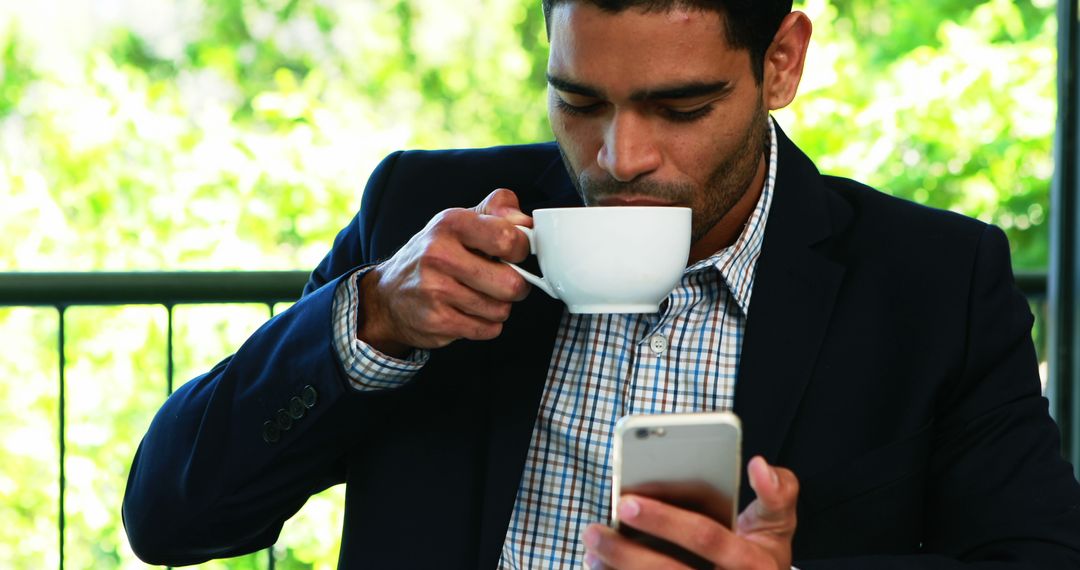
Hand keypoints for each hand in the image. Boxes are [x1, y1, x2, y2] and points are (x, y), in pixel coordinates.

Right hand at [357, 189, 533, 355]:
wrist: (388, 296)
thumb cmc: (433, 256)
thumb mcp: (459, 221)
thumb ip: (496, 210)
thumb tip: (525, 221)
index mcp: (451, 223)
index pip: (508, 238)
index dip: (521, 249)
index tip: (515, 253)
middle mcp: (440, 255)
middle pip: (511, 283)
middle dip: (516, 285)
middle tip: (503, 280)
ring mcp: (436, 291)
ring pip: (501, 309)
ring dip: (498, 306)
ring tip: (479, 295)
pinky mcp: (438, 322)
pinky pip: (488, 329)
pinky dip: (485, 324)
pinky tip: (468, 312)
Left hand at [583, 456, 798, 569]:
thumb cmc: (761, 555)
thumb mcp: (778, 524)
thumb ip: (777, 492)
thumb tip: (759, 465)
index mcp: (750, 562)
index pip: (704, 537)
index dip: (665, 520)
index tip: (626, 501)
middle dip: (626, 550)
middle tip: (594, 529)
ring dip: (616, 569)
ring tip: (592, 546)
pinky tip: (600, 567)